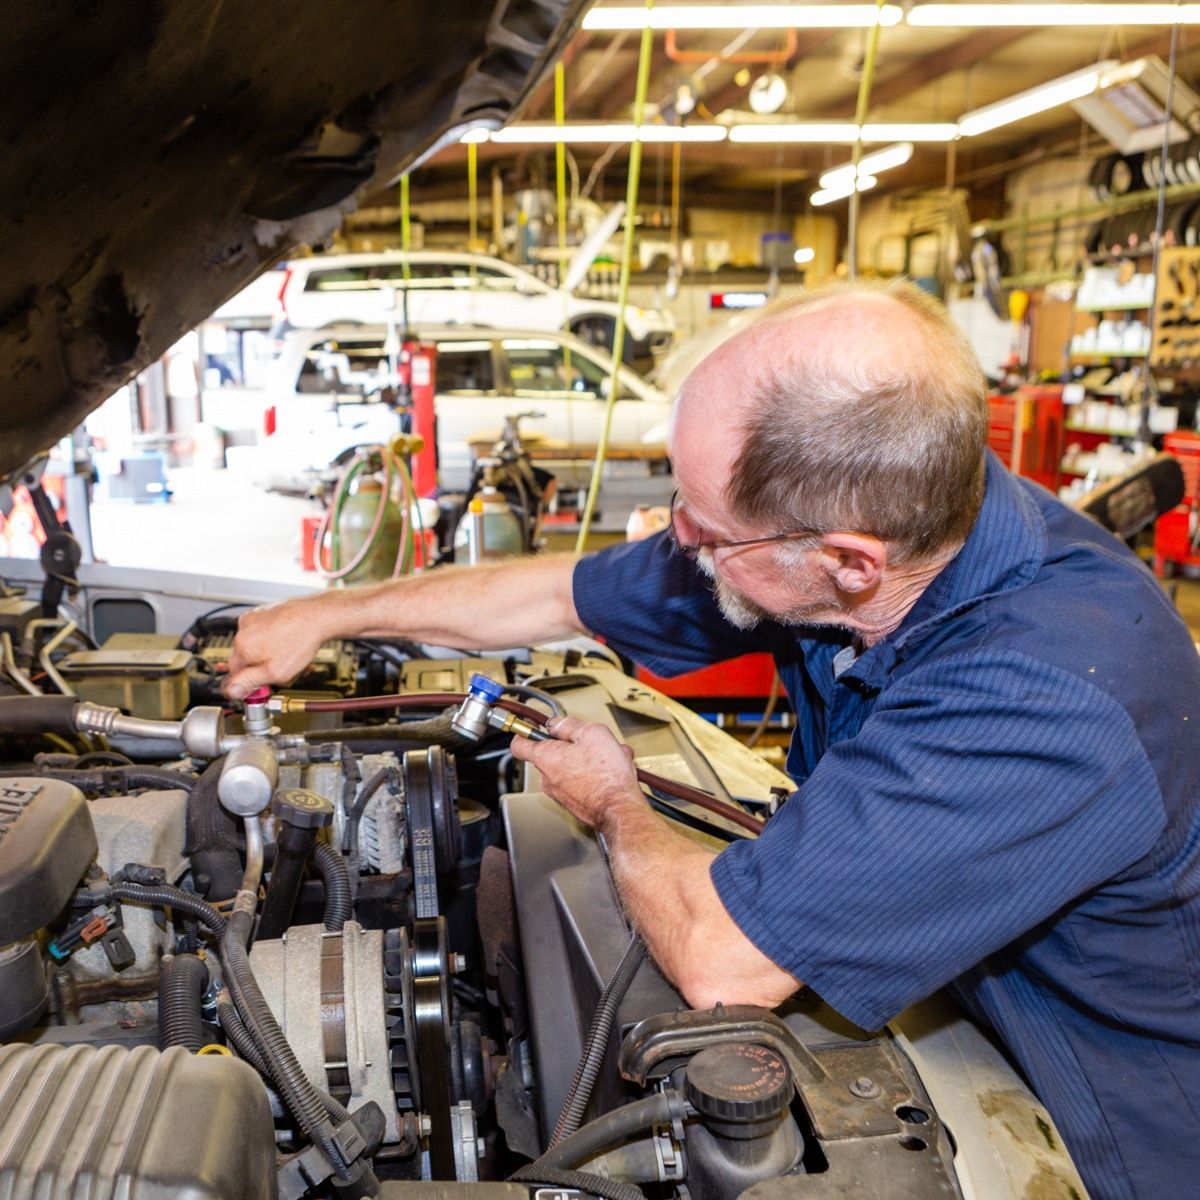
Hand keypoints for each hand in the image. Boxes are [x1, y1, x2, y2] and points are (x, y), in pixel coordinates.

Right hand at [222, 598, 328, 699]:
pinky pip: (264, 633)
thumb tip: (232, 690)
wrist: (319, 616)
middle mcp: (244, 629)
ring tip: (289, 657)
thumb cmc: (301, 640)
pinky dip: (274, 641)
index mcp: (242, 645)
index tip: (260, 687)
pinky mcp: (265, 612)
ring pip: (256, 646)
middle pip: (246, 659)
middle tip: (281, 671)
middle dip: (262, 668)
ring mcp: (255, 618)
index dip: (249, 684)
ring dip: (270, 655)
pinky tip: (289, 645)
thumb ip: (250, 682)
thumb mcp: (275, 673)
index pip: (234, 674)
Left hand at [510, 715, 641, 830]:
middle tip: (590, 742)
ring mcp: (561, 793)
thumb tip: (558, 724)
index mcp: (546, 757)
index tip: (531, 725)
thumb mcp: (591, 733)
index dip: (525, 731)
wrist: (620, 809)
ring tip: (610, 759)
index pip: (519, 743)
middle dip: (573, 745)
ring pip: (571, 767)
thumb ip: (569, 725)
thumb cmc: (606, 777)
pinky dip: (594, 775)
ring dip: (589, 760)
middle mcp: (548, 778)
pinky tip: (611, 773)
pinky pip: (581, 782)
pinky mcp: (574, 803)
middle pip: (553, 753)